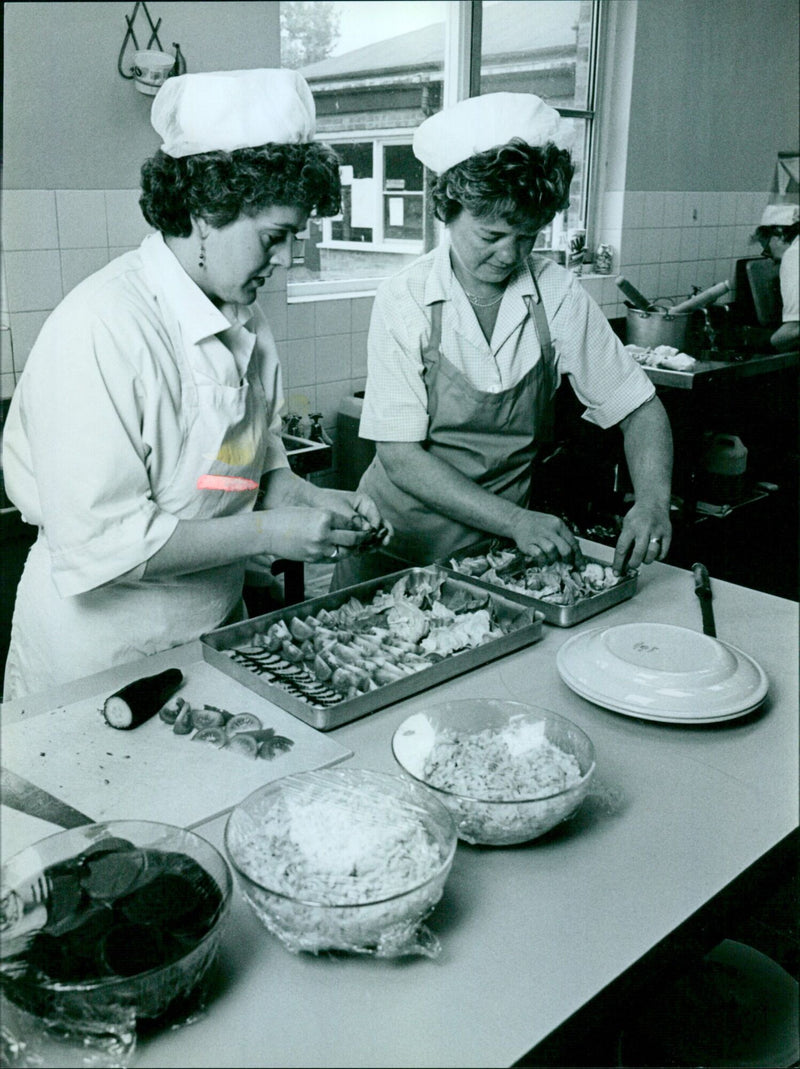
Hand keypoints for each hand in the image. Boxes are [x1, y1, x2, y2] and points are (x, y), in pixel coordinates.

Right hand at [255, 507, 372, 562]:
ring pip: (346, 551)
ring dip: (353, 549)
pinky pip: (333, 558)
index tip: (366, 525)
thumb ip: (329, 517)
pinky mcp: (314, 558)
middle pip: (353, 538)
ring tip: (356, 545)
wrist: (267, 532)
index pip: (351, 522)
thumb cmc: (287, 517)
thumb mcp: (311, 511)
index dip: (360, 524)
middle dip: (363, 537)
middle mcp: (324, 533)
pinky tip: (341, 551)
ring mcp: (319, 548)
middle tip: (368, 536)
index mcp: (325, 516)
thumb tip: (348, 524)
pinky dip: (340, 555)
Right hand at [508, 510, 584, 567]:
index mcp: (558, 525)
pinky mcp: (527, 543)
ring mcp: (538, 536)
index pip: (573, 543)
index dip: (578, 557)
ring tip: (552, 561)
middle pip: (565, 548)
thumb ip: (564, 537)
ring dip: (554, 559)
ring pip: (552, 550)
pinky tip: (543, 562)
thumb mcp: (554, 525)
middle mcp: (549, 530)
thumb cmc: (539, 524)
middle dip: (568, 560)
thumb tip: (575, 553)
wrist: (518, 519)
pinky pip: (538, 554)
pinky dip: (542, 560)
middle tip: (567, 565)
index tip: (581, 567)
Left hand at [612, 502, 671, 573]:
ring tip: (643, 557)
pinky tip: (654, 554)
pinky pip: (663, 553)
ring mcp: (657, 531)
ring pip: (652, 555)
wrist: (653, 503)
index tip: (616, 572)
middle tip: (632, 565)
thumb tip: (622, 564)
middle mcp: (644, 529)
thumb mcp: (626, 526)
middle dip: (634, 564)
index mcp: (630, 527)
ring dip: (646, 560)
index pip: (622, 549)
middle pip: (639, 554)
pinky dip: (658, 557)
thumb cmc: (637, 517)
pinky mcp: (667, 534)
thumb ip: (625, 543)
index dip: (618, 563)